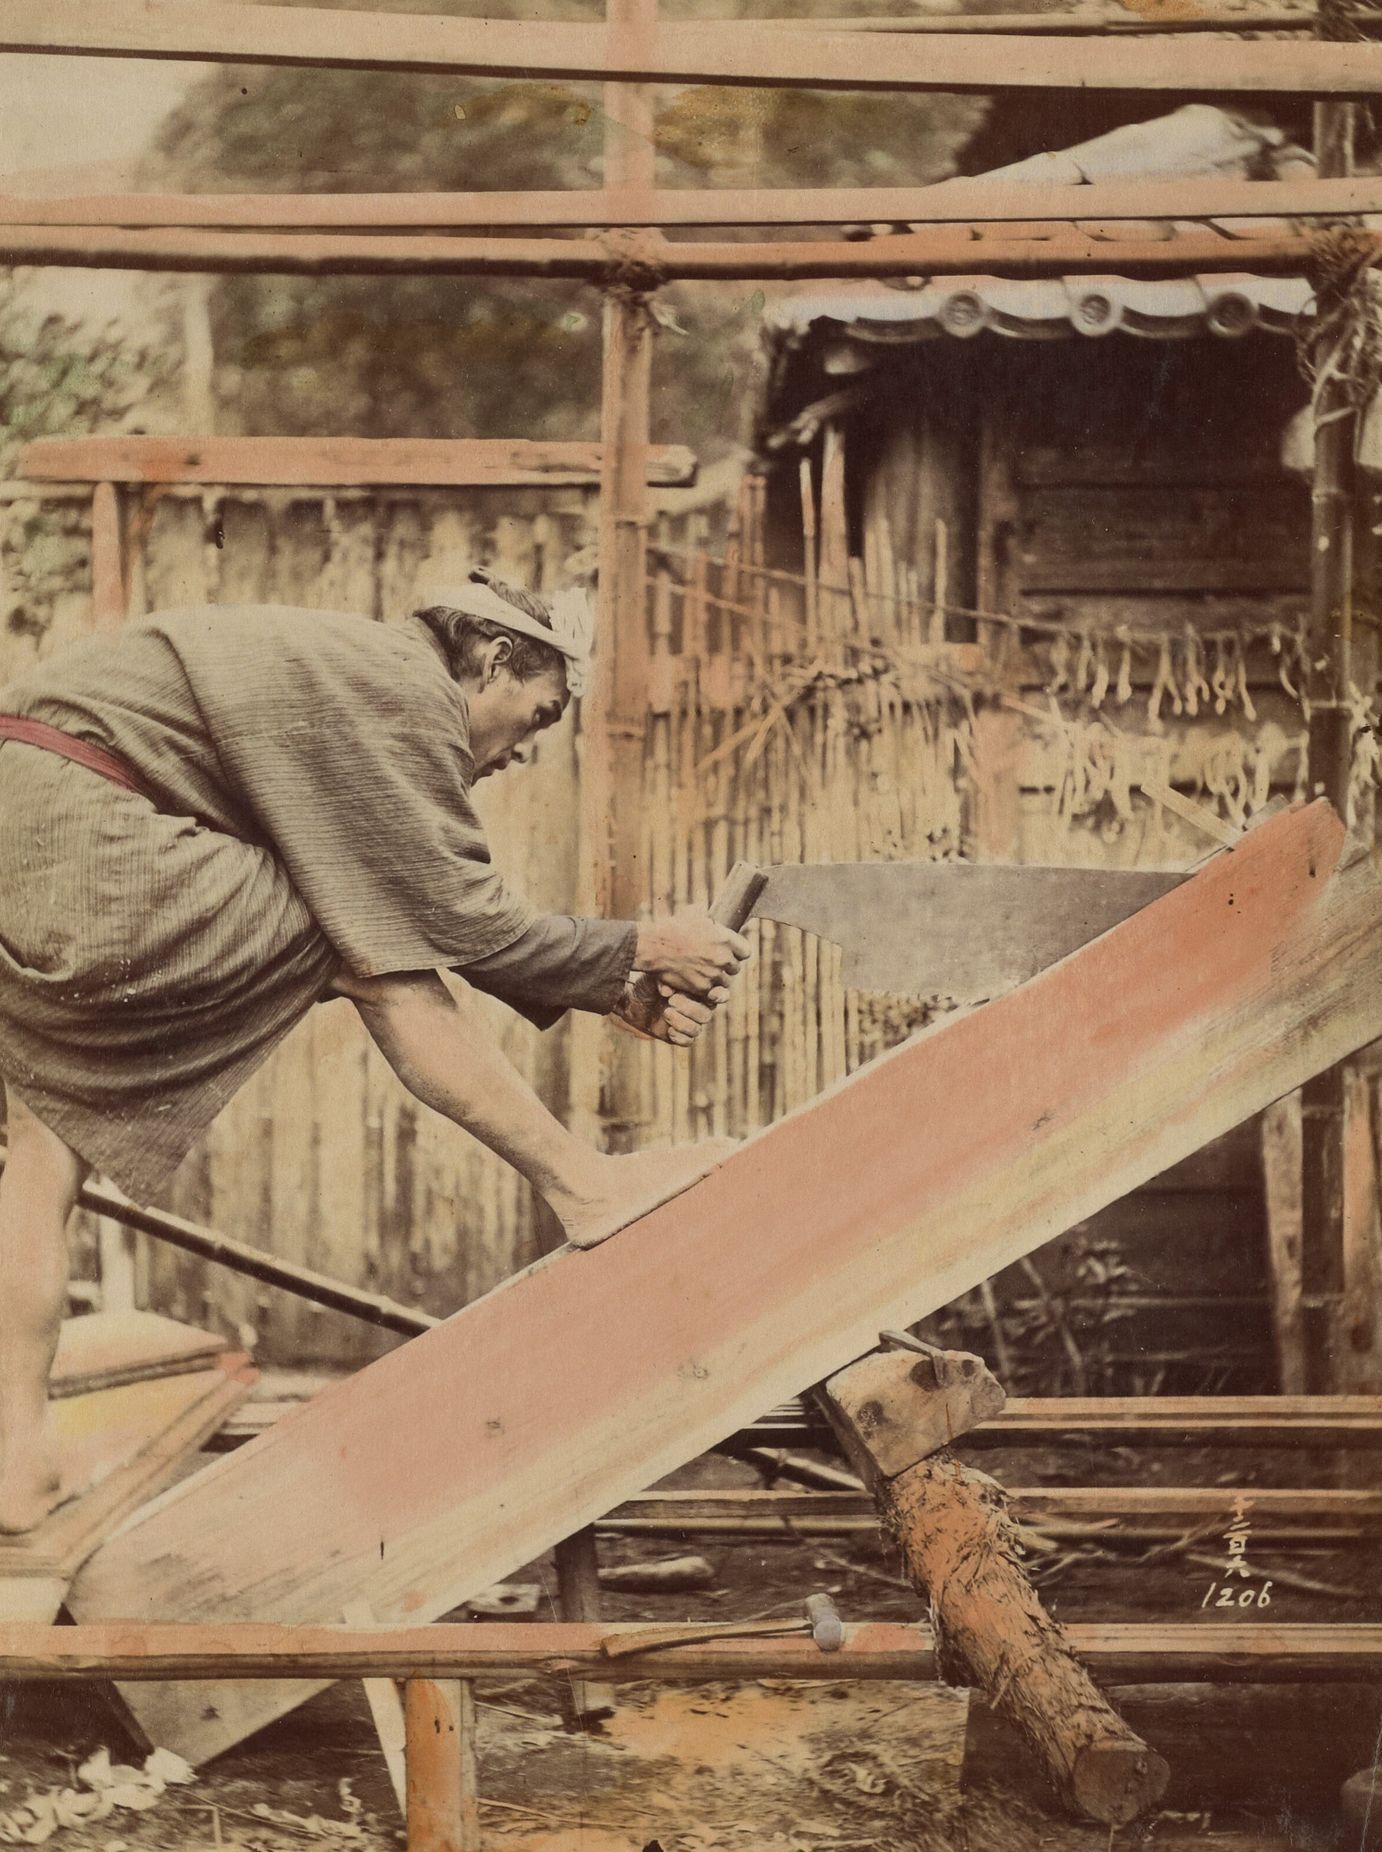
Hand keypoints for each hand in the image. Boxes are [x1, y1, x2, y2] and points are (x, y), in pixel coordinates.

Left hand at [610, 975, 728, 1046]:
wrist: (634, 1000)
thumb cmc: (649, 983)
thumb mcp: (657, 976)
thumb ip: (666, 979)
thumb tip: (668, 991)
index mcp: (701, 991)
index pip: (720, 993)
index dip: (720, 995)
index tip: (711, 994)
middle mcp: (700, 1008)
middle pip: (707, 1014)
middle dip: (690, 1008)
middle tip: (672, 1000)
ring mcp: (691, 1023)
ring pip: (698, 1028)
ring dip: (682, 1022)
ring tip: (666, 1012)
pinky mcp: (680, 1036)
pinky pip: (688, 1041)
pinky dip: (680, 1036)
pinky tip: (669, 1030)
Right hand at [634, 908, 750, 995]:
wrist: (652, 946)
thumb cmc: (671, 927)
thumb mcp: (693, 913)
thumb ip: (707, 916)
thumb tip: (710, 916)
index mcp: (725, 939)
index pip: (746, 951)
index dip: (738, 952)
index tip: (731, 952)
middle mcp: (722, 958)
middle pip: (735, 968)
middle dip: (727, 966)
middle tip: (715, 963)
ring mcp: (712, 975)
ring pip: (724, 983)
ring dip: (717, 979)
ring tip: (706, 974)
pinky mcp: (701, 988)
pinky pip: (710, 992)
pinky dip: (704, 989)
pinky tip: (696, 981)